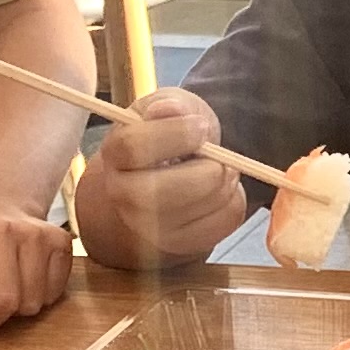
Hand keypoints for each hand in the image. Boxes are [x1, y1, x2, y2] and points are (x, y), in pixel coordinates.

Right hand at [79, 87, 246, 262]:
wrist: (171, 171)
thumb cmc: (170, 133)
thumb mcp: (169, 107)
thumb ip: (170, 105)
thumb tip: (168, 110)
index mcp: (115, 154)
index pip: (134, 148)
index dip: (176, 135)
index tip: (201, 127)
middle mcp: (123, 195)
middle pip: (163, 193)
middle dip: (207, 170)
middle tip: (219, 156)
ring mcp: (149, 226)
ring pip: (202, 208)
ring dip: (226, 182)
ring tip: (218, 169)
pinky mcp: (180, 243)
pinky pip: (224, 222)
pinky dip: (235, 201)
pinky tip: (219, 191)